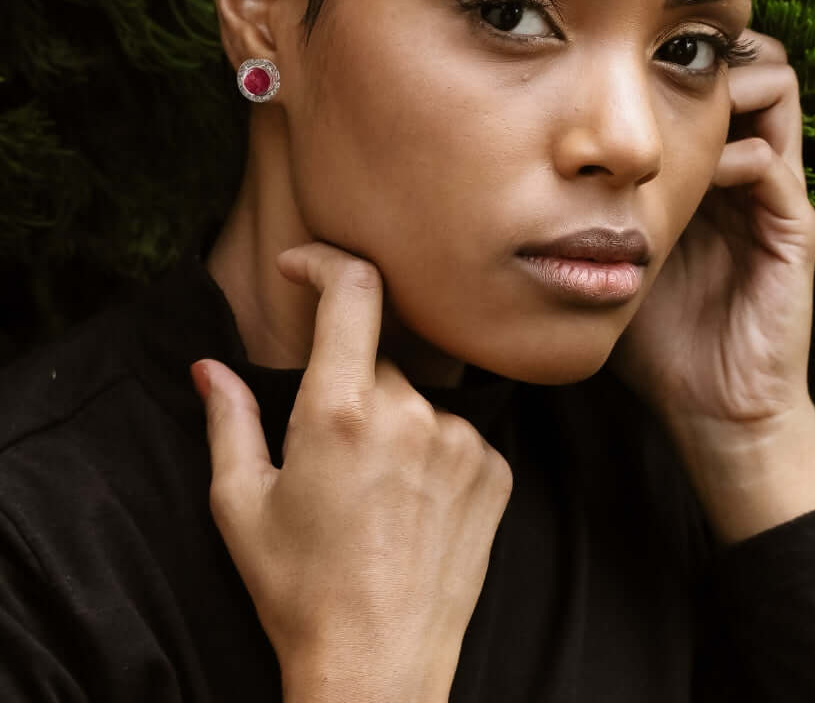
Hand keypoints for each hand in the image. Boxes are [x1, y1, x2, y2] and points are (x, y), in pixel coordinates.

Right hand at [192, 243, 512, 702]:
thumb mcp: (241, 505)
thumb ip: (228, 420)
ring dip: (395, 425)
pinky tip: (413, 508)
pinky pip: (456, 433)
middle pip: (380, 360)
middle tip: (333, 456)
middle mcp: (411, 413)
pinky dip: (432, 453)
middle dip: (352, 388)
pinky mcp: (495, 468)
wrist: (379, 668)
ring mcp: (462, 440)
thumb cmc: (298, 590)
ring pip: (419, 400)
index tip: (304, 266)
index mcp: (340, 411)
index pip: (352, 291)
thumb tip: (209, 368)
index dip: (326, 262)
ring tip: (376, 495)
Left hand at [609, 31, 814, 539]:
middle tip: (652, 71)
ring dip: (729, 88)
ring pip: (778, 91)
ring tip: (679, 116)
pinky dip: (737, 156)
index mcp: (704, 172)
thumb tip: (513, 176)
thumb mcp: (609, 256)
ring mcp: (773, 197)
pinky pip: (777, 165)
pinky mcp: (794, 231)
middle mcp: (743, 172)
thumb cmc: (655, 337)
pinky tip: (702, 177)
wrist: (710, 406)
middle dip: (705, 55)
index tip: (614, 65)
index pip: (704, 80)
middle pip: (748, 66)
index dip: (668, 59)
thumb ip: (585, 213)